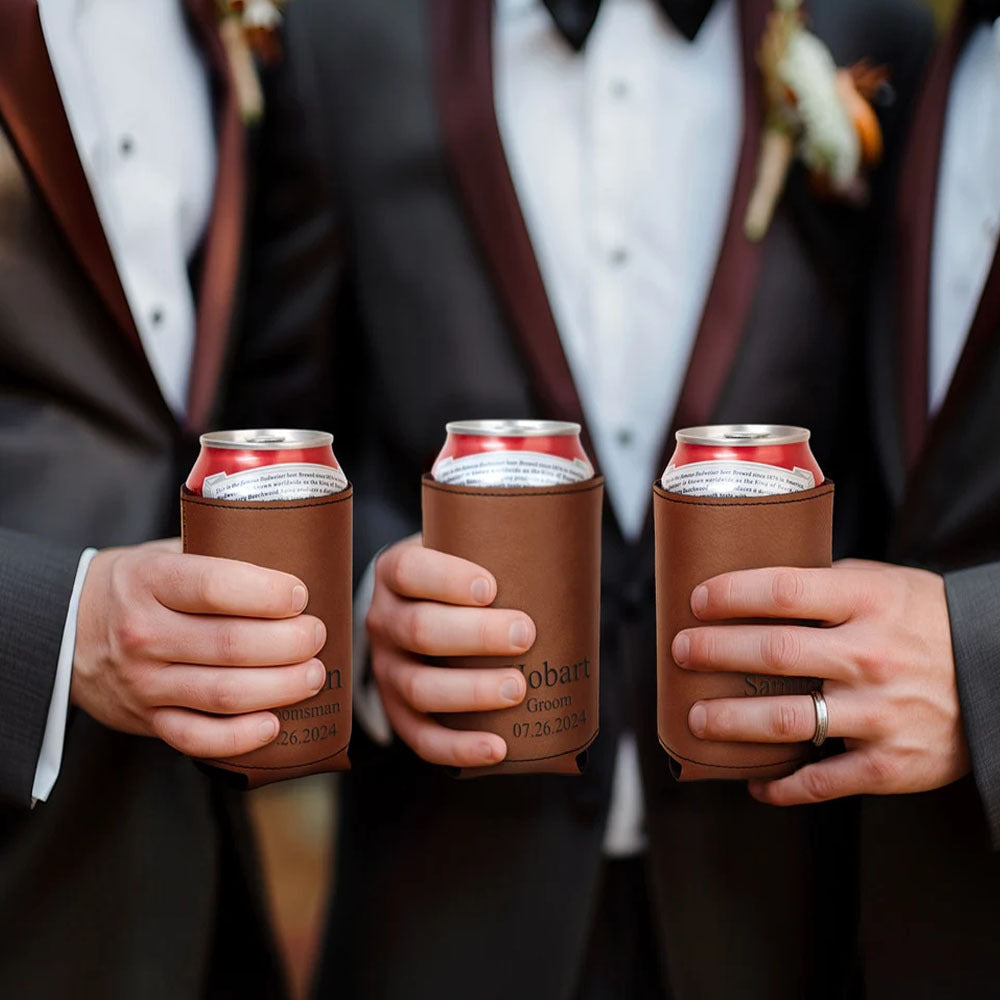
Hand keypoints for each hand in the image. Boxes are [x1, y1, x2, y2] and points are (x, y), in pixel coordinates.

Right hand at [73, 539, 327, 757]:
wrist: (66, 629)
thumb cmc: (137, 585)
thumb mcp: (164, 553)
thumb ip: (216, 551)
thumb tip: (293, 550)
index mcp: (149, 581)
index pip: (216, 587)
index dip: (268, 592)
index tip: (300, 594)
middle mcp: (142, 633)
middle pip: (230, 645)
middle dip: (289, 643)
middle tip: (317, 635)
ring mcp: (144, 682)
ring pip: (222, 694)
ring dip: (280, 688)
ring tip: (314, 674)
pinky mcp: (148, 720)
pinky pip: (197, 738)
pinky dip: (239, 737)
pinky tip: (273, 724)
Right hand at [367, 535, 534, 767]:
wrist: (416, 611)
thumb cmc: (457, 580)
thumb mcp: (460, 551)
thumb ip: (497, 549)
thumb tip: (569, 554)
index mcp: (396, 574)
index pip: (410, 571)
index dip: (446, 579)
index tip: (491, 587)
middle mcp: (383, 621)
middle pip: (419, 629)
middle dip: (475, 635)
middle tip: (524, 635)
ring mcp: (387, 669)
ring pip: (419, 686)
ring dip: (471, 691)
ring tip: (517, 689)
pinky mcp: (398, 711)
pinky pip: (422, 737)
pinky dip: (459, 747)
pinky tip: (496, 749)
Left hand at [672, 559, 969, 804]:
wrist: (999, 676)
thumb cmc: (927, 624)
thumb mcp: (886, 585)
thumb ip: (827, 585)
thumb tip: (756, 585)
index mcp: (869, 602)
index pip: (784, 590)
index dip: (732, 593)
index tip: (697, 599)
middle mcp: (872, 656)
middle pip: (773, 652)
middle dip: (714, 652)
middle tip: (681, 651)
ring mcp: (880, 713)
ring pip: (787, 720)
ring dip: (731, 722)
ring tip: (697, 718)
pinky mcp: (889, 763)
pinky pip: (821, 781)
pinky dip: (781, 787)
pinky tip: (754, 782)